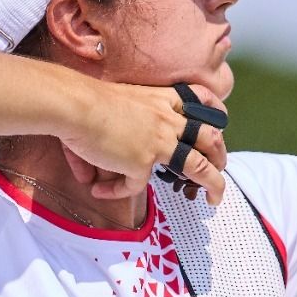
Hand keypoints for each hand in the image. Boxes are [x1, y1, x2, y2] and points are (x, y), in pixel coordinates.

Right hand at [57, 82, 228, 204]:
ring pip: (198, 166)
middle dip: (220, 154)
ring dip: (213, 184)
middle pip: (209, 137)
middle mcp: (166, 120)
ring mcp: (159, 142)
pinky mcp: (142, 162)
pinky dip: (117, 191)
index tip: (221, 119)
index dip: (214, 110)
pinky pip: (135, 185)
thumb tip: (112, 143)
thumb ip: (121, 122)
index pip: (199, 99)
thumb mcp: (117, 99)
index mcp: (161, 99)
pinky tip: (101, 191)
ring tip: (213, 198)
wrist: (75, 104)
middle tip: (221, 166)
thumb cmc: (86, 98)